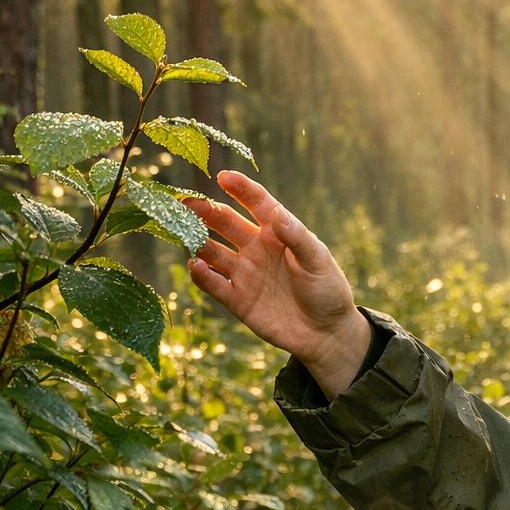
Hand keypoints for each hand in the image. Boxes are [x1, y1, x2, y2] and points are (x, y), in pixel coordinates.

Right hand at [183, 170, 370, 398]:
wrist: (325, 333)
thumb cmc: (327, 290)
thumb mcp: (319, 261)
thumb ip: (298, 239)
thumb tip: (277, 216)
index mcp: (278, 232)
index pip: (257, 204)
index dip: (241, 189)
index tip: (224, 176)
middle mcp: (256, 248)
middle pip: (225, 223)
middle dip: (205, 211)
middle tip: (185, 202)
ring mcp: (244, 272)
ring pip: (212, 250)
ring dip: (196, 240)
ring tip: (182, 231)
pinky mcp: (237, 299)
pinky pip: (213, 284)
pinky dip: (201, 274)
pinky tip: (195, 265)